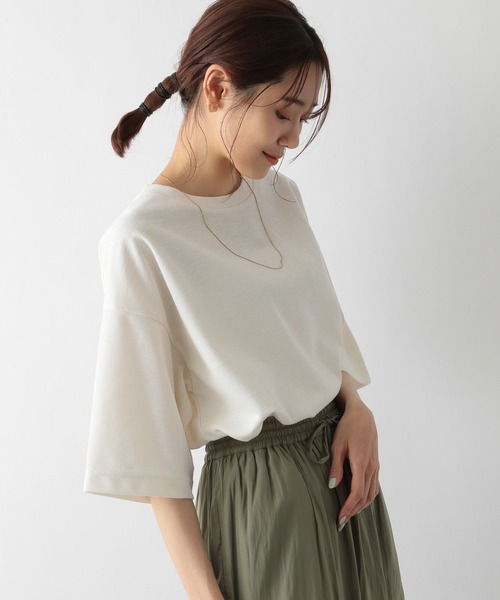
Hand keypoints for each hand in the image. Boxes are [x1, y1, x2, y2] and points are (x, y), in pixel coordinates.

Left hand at [328, 399, 379, 530]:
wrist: (362, 414)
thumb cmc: (347, 427)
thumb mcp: (337, 445)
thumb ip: (336, 467)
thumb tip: (331, 486)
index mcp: (361, 463)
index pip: (357, 493)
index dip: (349, 508)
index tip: (340, 518)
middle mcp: (371, 467)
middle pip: (365, 497)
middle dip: (354, 511)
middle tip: (342, 521)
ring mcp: (375, 466)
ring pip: (372, 493)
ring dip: (361, 506)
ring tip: (349, 513)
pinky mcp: (376, 463)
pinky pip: (374, 485)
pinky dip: (367, 496)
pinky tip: (359, 499)